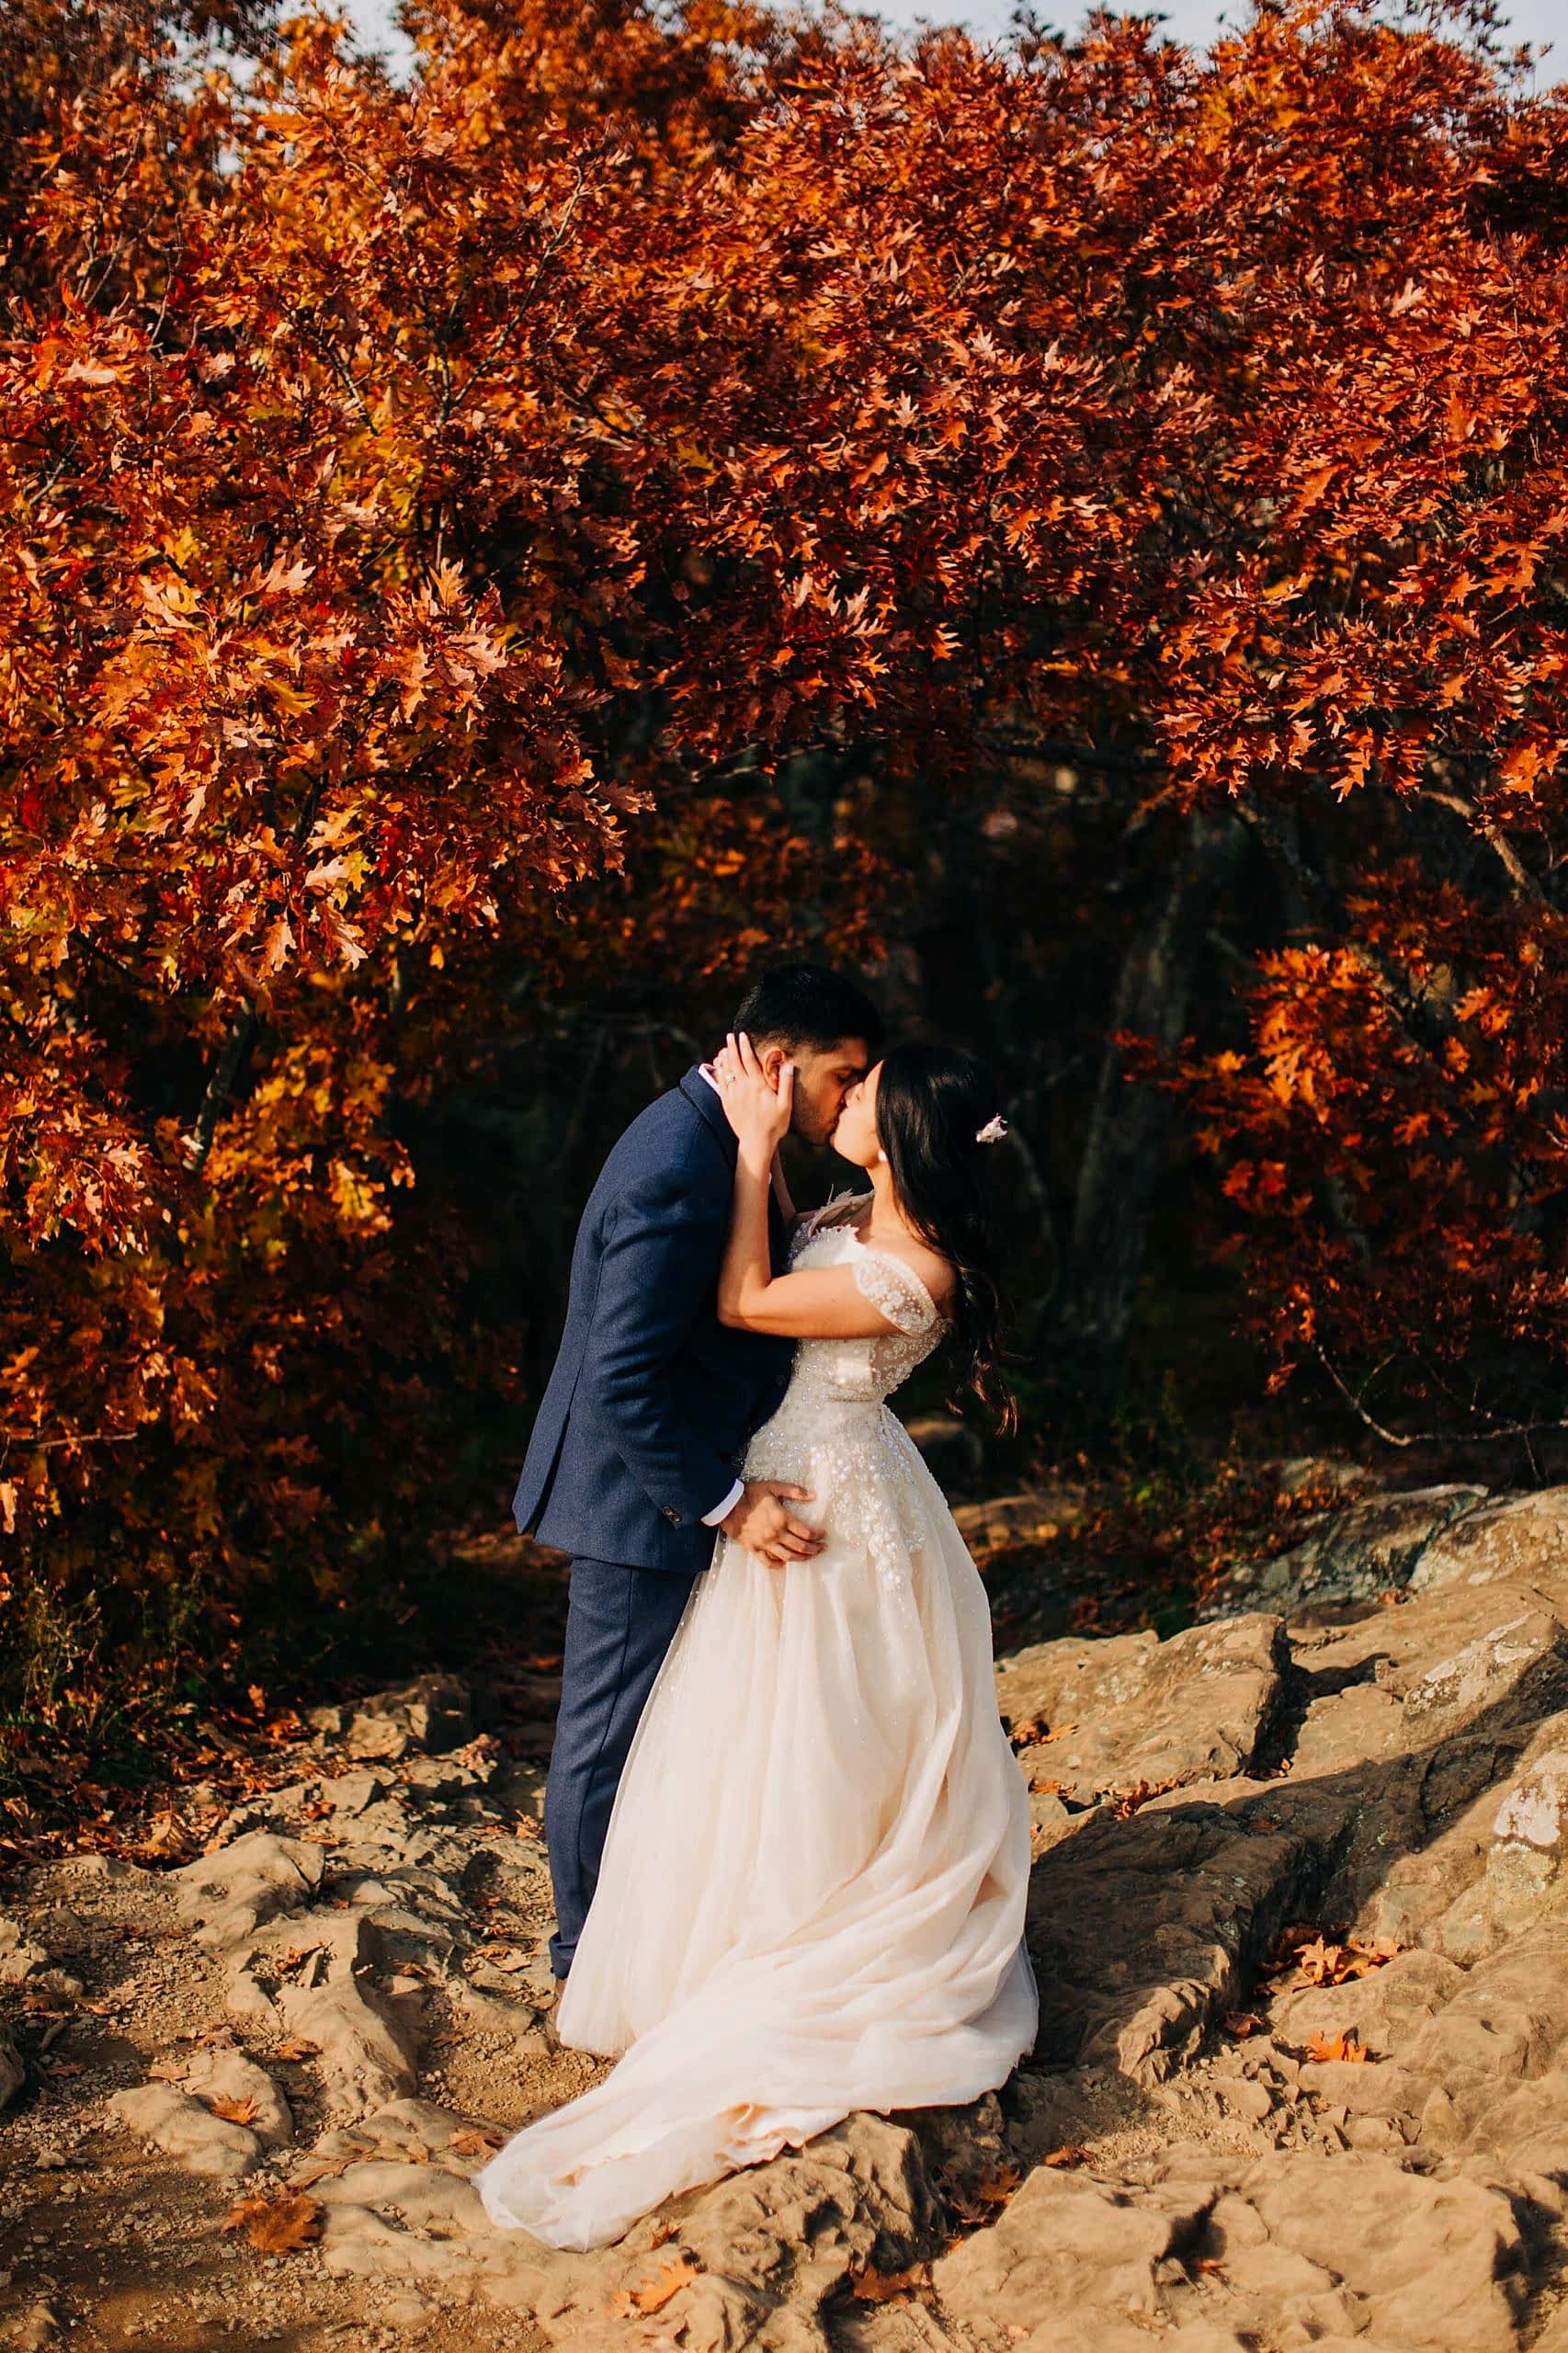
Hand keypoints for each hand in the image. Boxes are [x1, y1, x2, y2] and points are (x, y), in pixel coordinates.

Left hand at [713, 1031, 792, 1156]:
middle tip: (730, 1036)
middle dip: (732, 1047)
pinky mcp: (727, 1104)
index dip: (745, 1046)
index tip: (742, 1035)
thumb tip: (788, 1066)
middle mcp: (743, 1088)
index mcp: (758, 1086)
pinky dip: (720, 1073)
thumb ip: (786, 1085)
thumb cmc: (774, 1125)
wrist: (756, 1143)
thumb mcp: (785, 1106)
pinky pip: (721, 1084)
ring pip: (726, 1072)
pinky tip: (720, 1067)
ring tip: (724, 1048)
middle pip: (735, 1062)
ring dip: (725, 1058)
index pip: (749, 1061)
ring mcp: (733, 1096)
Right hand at [720, 1478, 824, 1567]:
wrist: (727, 1503)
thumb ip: (794, 1491)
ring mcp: (764, 1543)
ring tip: (809, 1556)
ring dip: (802, 1559)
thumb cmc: (750, 1493)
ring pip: (788, 1557)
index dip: (818, 1535)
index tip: (823, 1535)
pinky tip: (785, 1562)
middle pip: (801, 1547)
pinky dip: (778, 1565)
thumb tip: (814, 1495)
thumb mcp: (773, 1487)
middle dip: (815, 1549)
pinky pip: (768, 1563)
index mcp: (782, 1518)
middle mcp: (775, 1534)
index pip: (806, 1532)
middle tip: (822, 1548)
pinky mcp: (753, 1549)